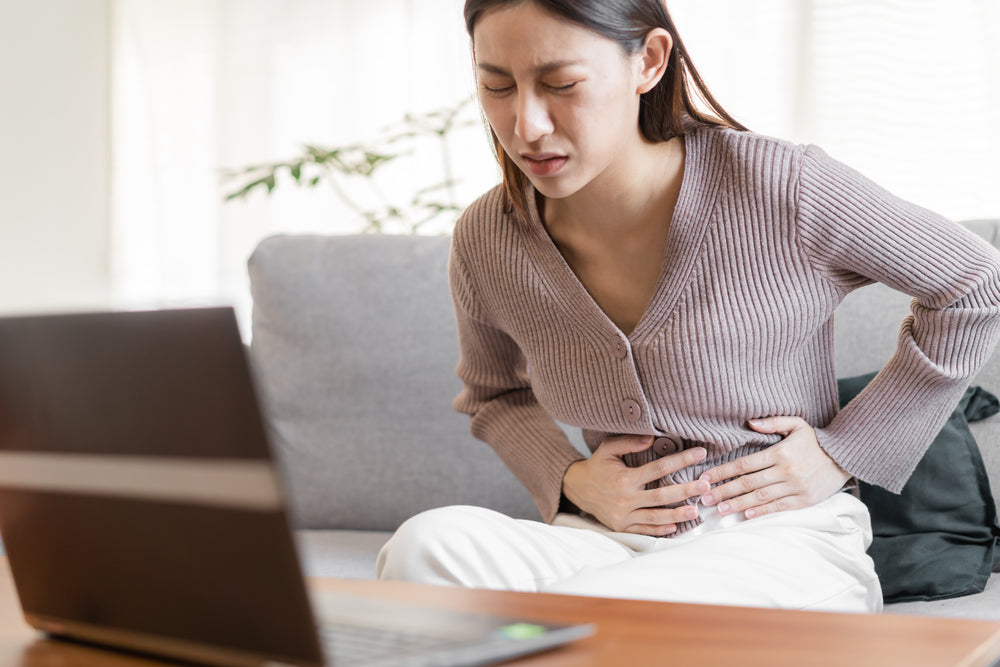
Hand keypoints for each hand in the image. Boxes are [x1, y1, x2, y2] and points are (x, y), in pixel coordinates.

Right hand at [561, 435, 709, 535]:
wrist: (577, 488)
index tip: (700, 454)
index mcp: (624, 477)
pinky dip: (660, 529)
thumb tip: (652, 438)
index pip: (658, 468)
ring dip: (677, 514)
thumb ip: (629, 442)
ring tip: (696, 511)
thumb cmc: (598, 465)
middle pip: (661, 495)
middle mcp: (625, 498)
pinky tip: (676, 526)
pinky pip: (644, 529)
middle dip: (685, 490)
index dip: (681, 460)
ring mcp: (623, 515)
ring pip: (654, 516)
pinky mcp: (621, 526)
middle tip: (705, 486)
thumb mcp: (608, 448)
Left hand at [698, 416, 849, 518]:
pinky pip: (779, 507)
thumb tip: (749, 422)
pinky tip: (746, 515)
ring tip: (719, 510)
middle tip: (704, 498)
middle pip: (747, 483)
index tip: (705, 477)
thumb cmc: (816, 440)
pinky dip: (762, 512)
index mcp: (780, 453)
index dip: (722, 471)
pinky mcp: (804, 500)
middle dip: (723, 491)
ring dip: (737, 504)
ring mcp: (795, 487)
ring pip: (760, 497)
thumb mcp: (796, 424)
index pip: (744, 464)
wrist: (846, 457)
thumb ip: (772, 422)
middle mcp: (786, 471)